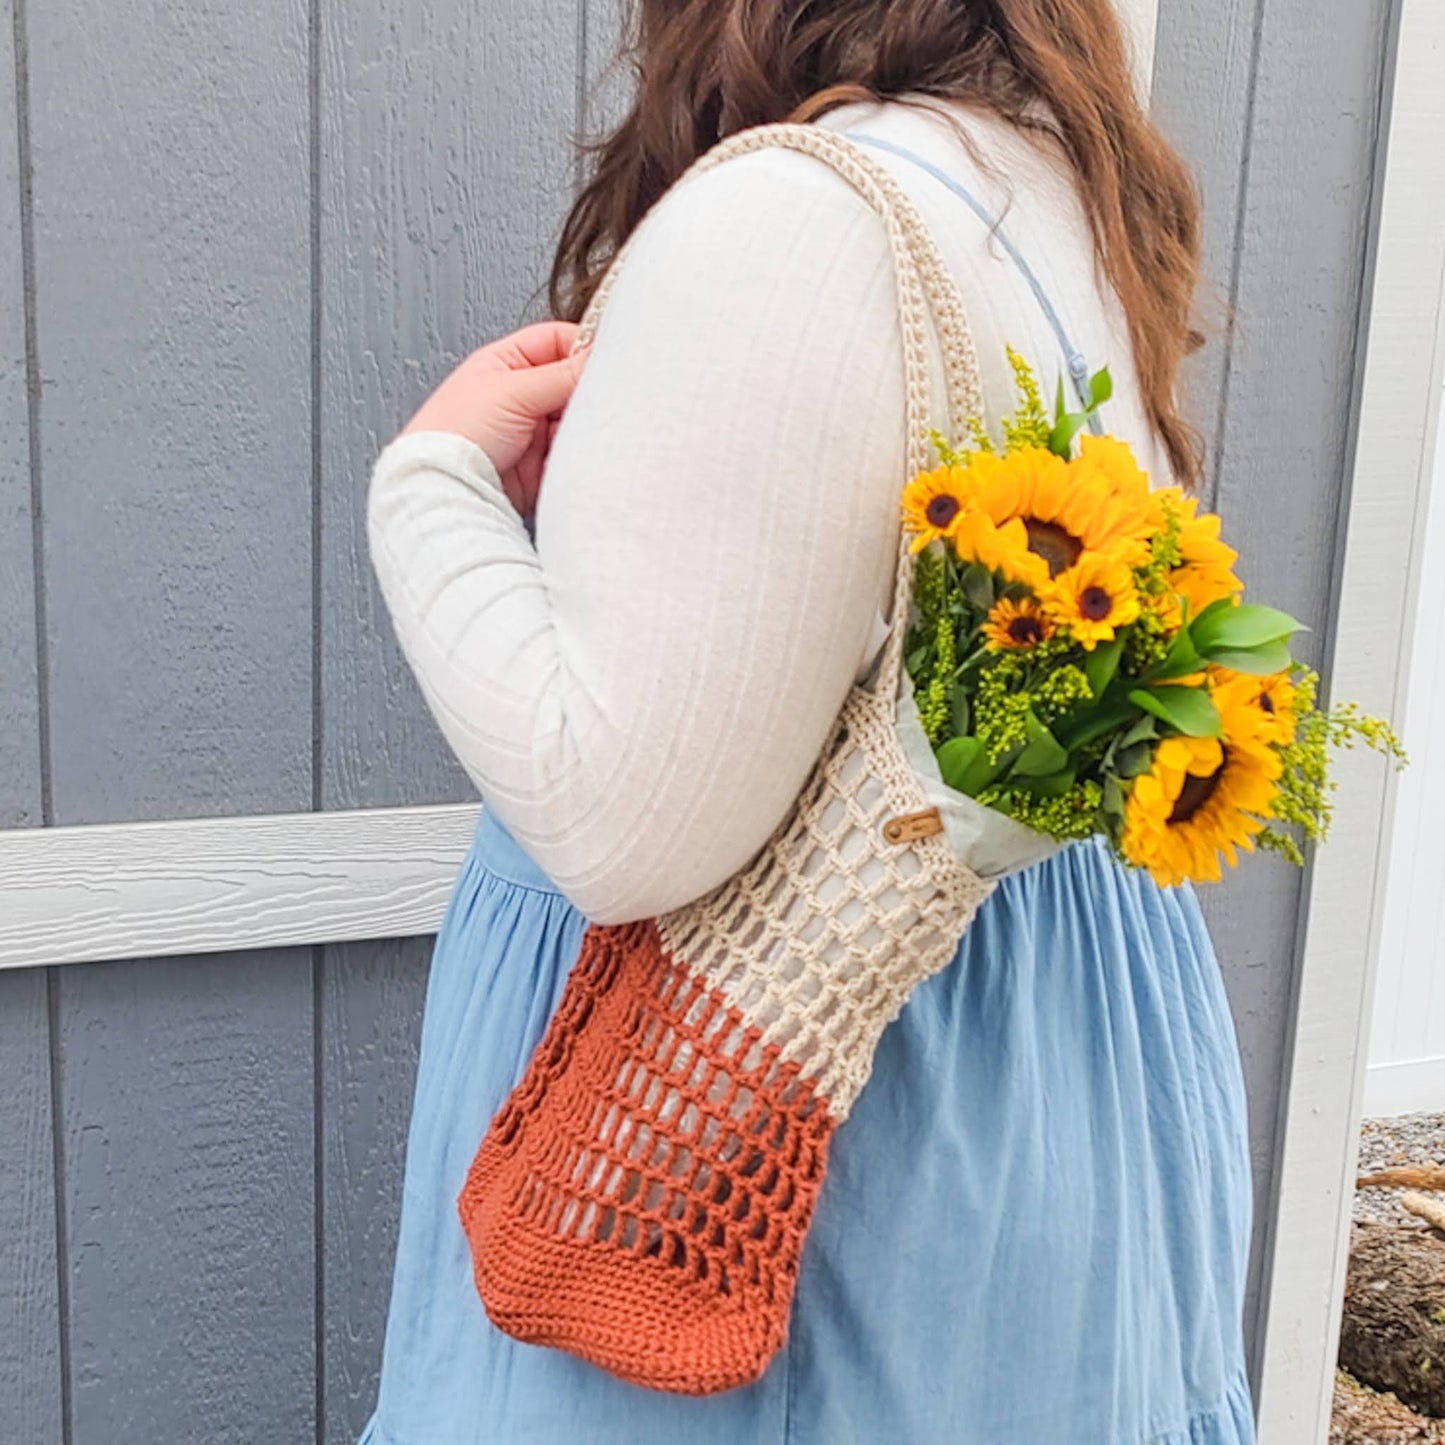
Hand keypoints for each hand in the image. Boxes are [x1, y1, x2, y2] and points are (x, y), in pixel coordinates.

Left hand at [398, 320, 589, 517]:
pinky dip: (577, 454)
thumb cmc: (456, 433)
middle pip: (572, 383)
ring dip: (582, 427)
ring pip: (576, 420)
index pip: (558, 341)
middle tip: (600, 401)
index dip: (585, 348)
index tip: (608, 362)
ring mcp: (531, 430)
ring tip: (583, 432)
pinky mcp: (539, 464)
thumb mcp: (514, 391)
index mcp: (507, 362)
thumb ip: (563, 373)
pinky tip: (575, 455)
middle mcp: (520, 393)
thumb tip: (601, 357)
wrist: (443, 488)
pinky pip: (572, 452)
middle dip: (586, 394)